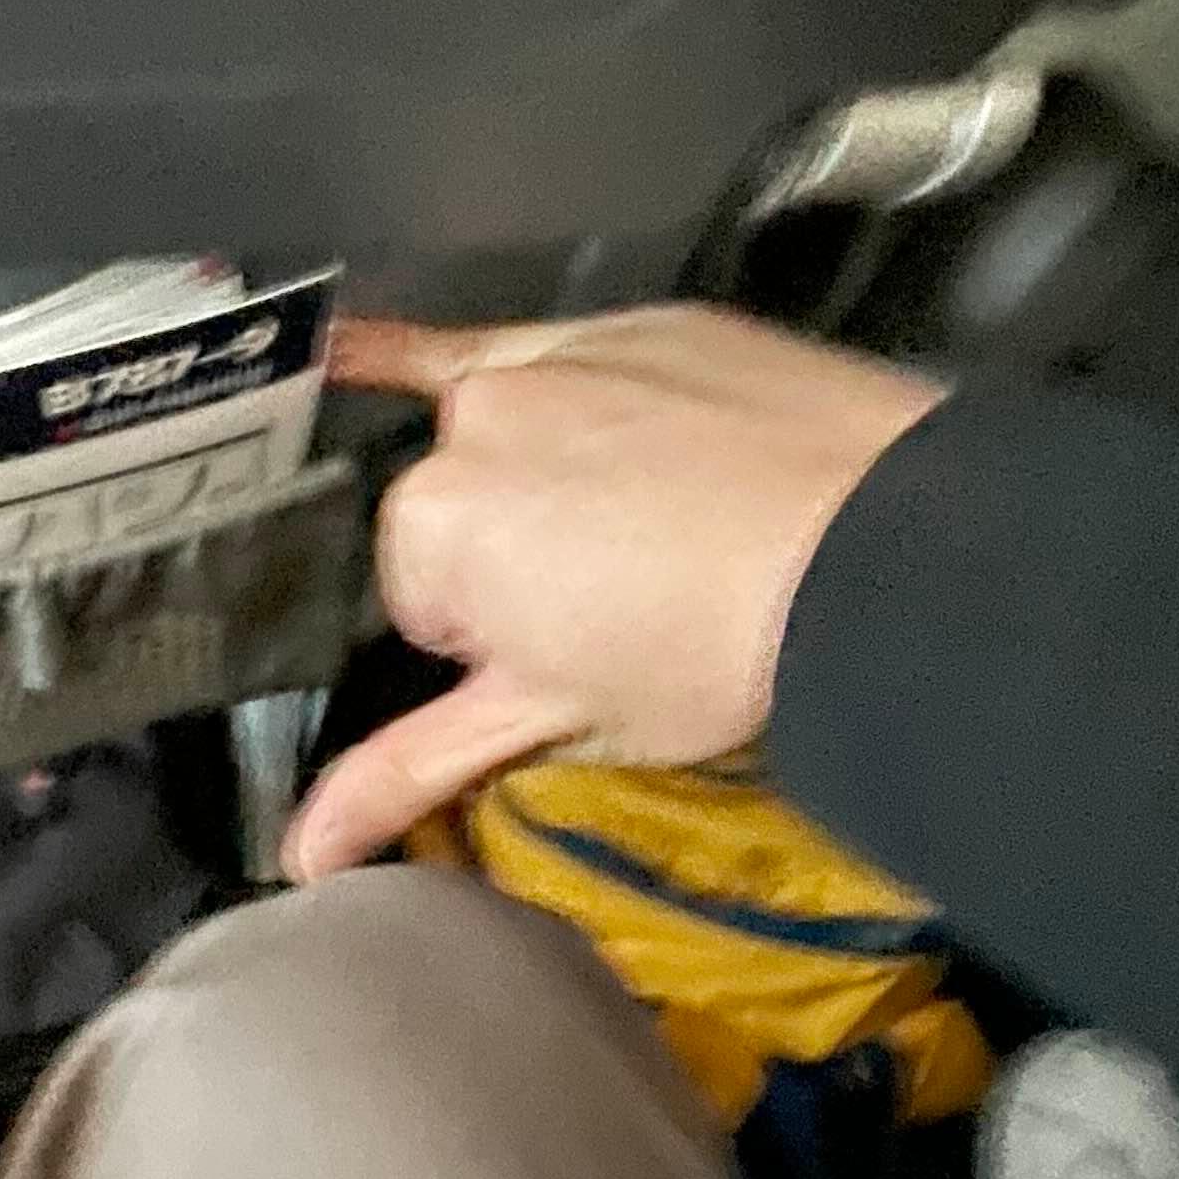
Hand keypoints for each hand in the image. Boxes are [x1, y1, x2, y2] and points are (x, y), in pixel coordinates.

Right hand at [284, 306, 944, 880]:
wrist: (879, 552)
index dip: (500, 641)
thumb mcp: (557, 723)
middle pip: (458, 514)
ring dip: (537, 473)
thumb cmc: (707, 652)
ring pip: (498, 435)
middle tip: (625, 604)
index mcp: (434, 530)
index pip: (431, 606)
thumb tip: (298, 856)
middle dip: (514, 558)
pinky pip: (496, 332)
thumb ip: (410, 770)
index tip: (580, 655)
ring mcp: (550, 356)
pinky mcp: (629, 322)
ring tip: (643, 525)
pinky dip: (407, 343)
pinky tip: (338, 343)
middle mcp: (469, 425)